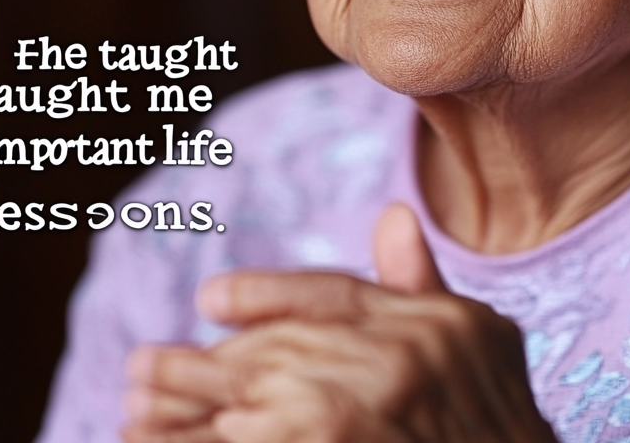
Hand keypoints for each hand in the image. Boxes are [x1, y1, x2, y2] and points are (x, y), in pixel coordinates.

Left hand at [123, 203, 555, 442]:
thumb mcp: (473, 340)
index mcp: (430, 324)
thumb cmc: (496, 414)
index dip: (265, 295)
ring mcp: (364, 416)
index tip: (208, 298)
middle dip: (199, 365)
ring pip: (255, 411)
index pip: (332, 293)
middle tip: (139, 368)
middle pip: (276, 352)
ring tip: (133, 415)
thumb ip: (421, 285)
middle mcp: (397, 362)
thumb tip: (394, 213)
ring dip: (186, 416)